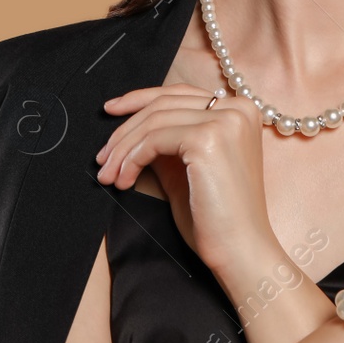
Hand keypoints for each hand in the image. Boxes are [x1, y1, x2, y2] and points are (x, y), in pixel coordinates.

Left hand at [94, 84, 277, 278]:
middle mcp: (238, 108)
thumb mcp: (188, 169)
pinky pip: (155, 139)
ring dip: (123, 149)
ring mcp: (225, 121)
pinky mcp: (209, 138)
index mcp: (241, 110)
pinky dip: (132, 159)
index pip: (180, 93)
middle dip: (124, 131)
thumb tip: (131, 131)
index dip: (140, 99)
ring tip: (109, 176)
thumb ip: (168, 143)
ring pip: (155, 120)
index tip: (111, 111)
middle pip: (164, 104)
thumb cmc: (217, 217)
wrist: (240, 248)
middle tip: (102, 159)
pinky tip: (124, 180)